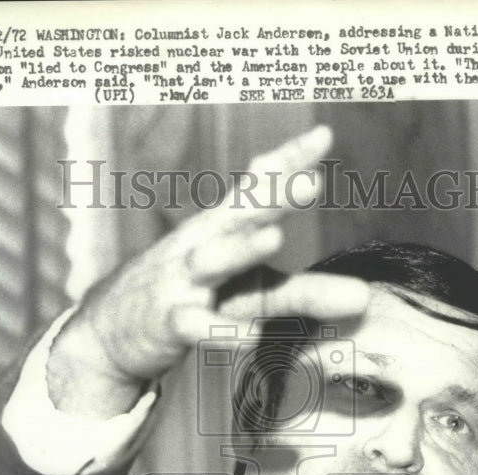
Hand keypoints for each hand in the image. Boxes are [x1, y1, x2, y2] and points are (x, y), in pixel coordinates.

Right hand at [47, 125, 370, 417]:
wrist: (110, 332)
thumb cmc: (195, 297)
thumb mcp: (252, 292)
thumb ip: (307, 292)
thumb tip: (367, 299)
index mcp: (222, 227)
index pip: (255, 186)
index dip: (287, 161)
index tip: (323, 136)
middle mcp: (200, 245)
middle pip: (237, 215)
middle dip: (271, 197)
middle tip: (310, 181)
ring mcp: (180, 283)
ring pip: (211, 262)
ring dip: (240, 249)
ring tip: (274, 238)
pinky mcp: (167, 324)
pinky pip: (195, 326)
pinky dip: (220, 330)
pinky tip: (250, 336)